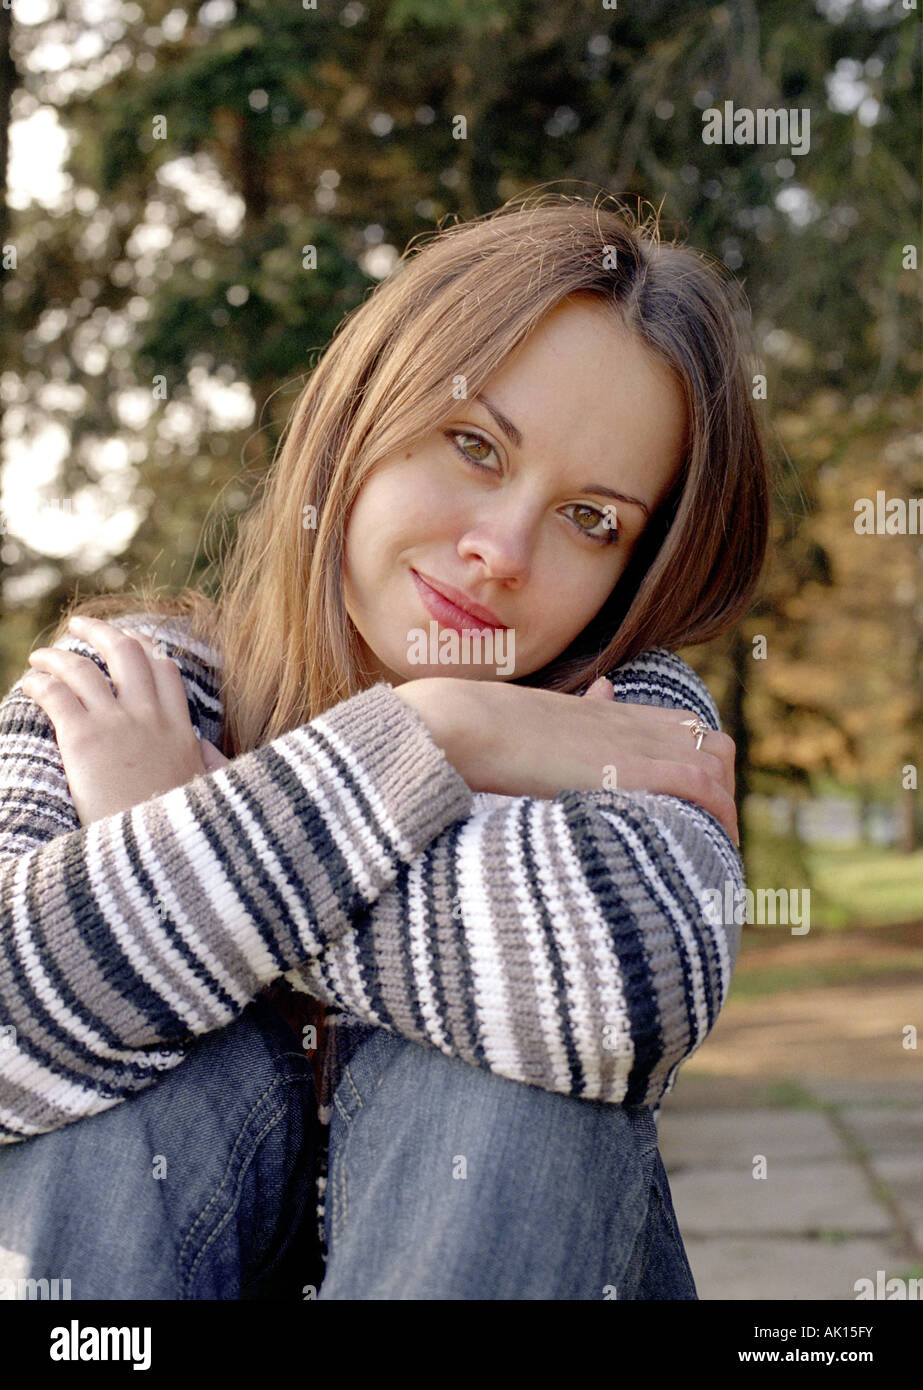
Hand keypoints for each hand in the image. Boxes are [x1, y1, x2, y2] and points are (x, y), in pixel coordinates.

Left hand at [19, 615, 228, 824]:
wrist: (157, 860)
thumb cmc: (179, 835)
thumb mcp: (207, 793)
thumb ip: (207, 764)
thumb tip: (204, 749)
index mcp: (180, 731)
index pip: (165, 671)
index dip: (145, 649)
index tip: (129, 643)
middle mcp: (150, 719)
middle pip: (127, 652)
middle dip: (101, 632)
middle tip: (79, 626)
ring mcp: (117, 726)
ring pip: (84, 668)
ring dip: (58, 655)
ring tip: (41, 656)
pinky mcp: (83, 741)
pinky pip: (56, 694)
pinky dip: (40, 682)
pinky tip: (30, 684)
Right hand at [393, 675, 738, 845]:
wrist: (468, 722)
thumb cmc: (491, 726)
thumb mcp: (549, 712)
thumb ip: (585, 706)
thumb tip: (606, 687)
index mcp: (616, 711)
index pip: (690, 730)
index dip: (701, 767)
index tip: (693, 808)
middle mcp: (635, 722)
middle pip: (715, 746)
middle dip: (721, 790)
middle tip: (704, 836)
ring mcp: (636, 742)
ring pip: (717, 764)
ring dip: (724, 808)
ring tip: (710, 851)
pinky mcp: (630, 768)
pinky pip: (699, 784)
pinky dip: (716, 812)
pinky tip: (709, 844)